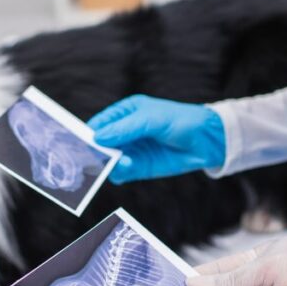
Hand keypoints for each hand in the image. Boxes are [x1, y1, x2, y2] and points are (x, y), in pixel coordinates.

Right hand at [88, 95, 225, 182]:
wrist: (207, 141)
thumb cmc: (180, 121)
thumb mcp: (151, 119)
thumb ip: (124, 129)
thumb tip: (98, 138)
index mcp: (124, 113)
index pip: (99, 123)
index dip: (88, 132)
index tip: (79, 142)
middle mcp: (124, 132)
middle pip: (100, 144)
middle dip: (95, 151)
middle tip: (91, 157)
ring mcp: (131, 150)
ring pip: (108, 160)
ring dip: (109, 162)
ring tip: (121, 160)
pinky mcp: (139, 167)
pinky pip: (120, 172)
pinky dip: (119, 172)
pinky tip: (125, 167)